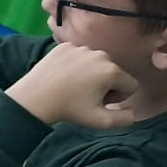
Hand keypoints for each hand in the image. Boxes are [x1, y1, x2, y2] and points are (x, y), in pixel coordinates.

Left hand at [6, 44, 137, 129]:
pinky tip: (64, 76)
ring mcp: (80, 47)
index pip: (131, 85)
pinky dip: (75, 65)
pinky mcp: (64, 45)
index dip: (118, 97)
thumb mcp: (101, 121)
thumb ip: (126, 119)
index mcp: (112, 70)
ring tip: (74, 86)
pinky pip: (80, 56)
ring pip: (97, 63)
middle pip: (115, 72)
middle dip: (106, 85)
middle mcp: (99, 54)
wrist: (34, 97)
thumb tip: (133, 110)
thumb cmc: (69, 109)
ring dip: (92, 74)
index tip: (100, 102)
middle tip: (86, 95)